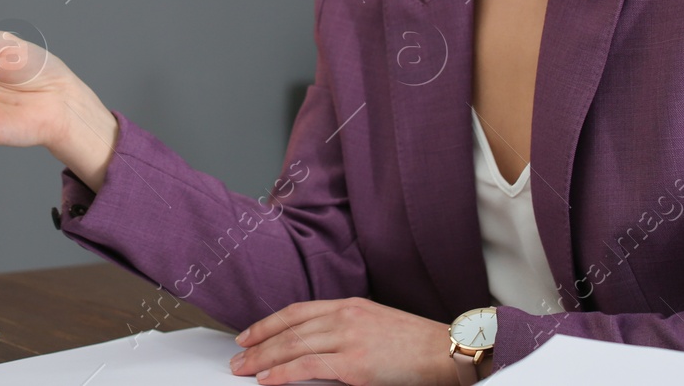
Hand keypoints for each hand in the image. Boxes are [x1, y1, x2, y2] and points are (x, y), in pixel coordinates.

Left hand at [230, 298, 460, 385]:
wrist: (446, 350)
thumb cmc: (416, 343)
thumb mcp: (376, 324)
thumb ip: (345, 330)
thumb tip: (316, 346)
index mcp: (350, 305)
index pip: (297, 311)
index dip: (269, 323)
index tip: (249, 334)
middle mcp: (345, 316)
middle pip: (289, 328)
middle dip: (258, 343)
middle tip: (237, 356)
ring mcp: (349, 339)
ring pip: (293, 346)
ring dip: (263, 359)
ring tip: (243, 369)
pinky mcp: (355, 364)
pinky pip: (309, 367)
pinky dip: (283, 373)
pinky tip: (267, 380)